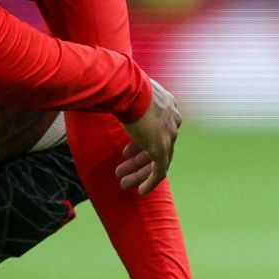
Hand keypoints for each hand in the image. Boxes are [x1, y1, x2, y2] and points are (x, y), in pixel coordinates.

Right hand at [118, 78, 180, 194]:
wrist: (130, 92)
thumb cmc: (123, 88)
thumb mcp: (127, 93)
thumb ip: (124, 100)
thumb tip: (105, 94)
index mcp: (167, 106)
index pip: (157, 130)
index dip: (139, 143)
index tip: (126, 153)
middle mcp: (172, 121)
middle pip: (157, 146)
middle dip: (138, 161)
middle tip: (122, 170)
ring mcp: (169, 136)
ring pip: (157, 160)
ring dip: (139, 172)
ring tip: (124, 182)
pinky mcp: (162, 149)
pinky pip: (160, 171)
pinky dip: (150, 182)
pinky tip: (140, 191)